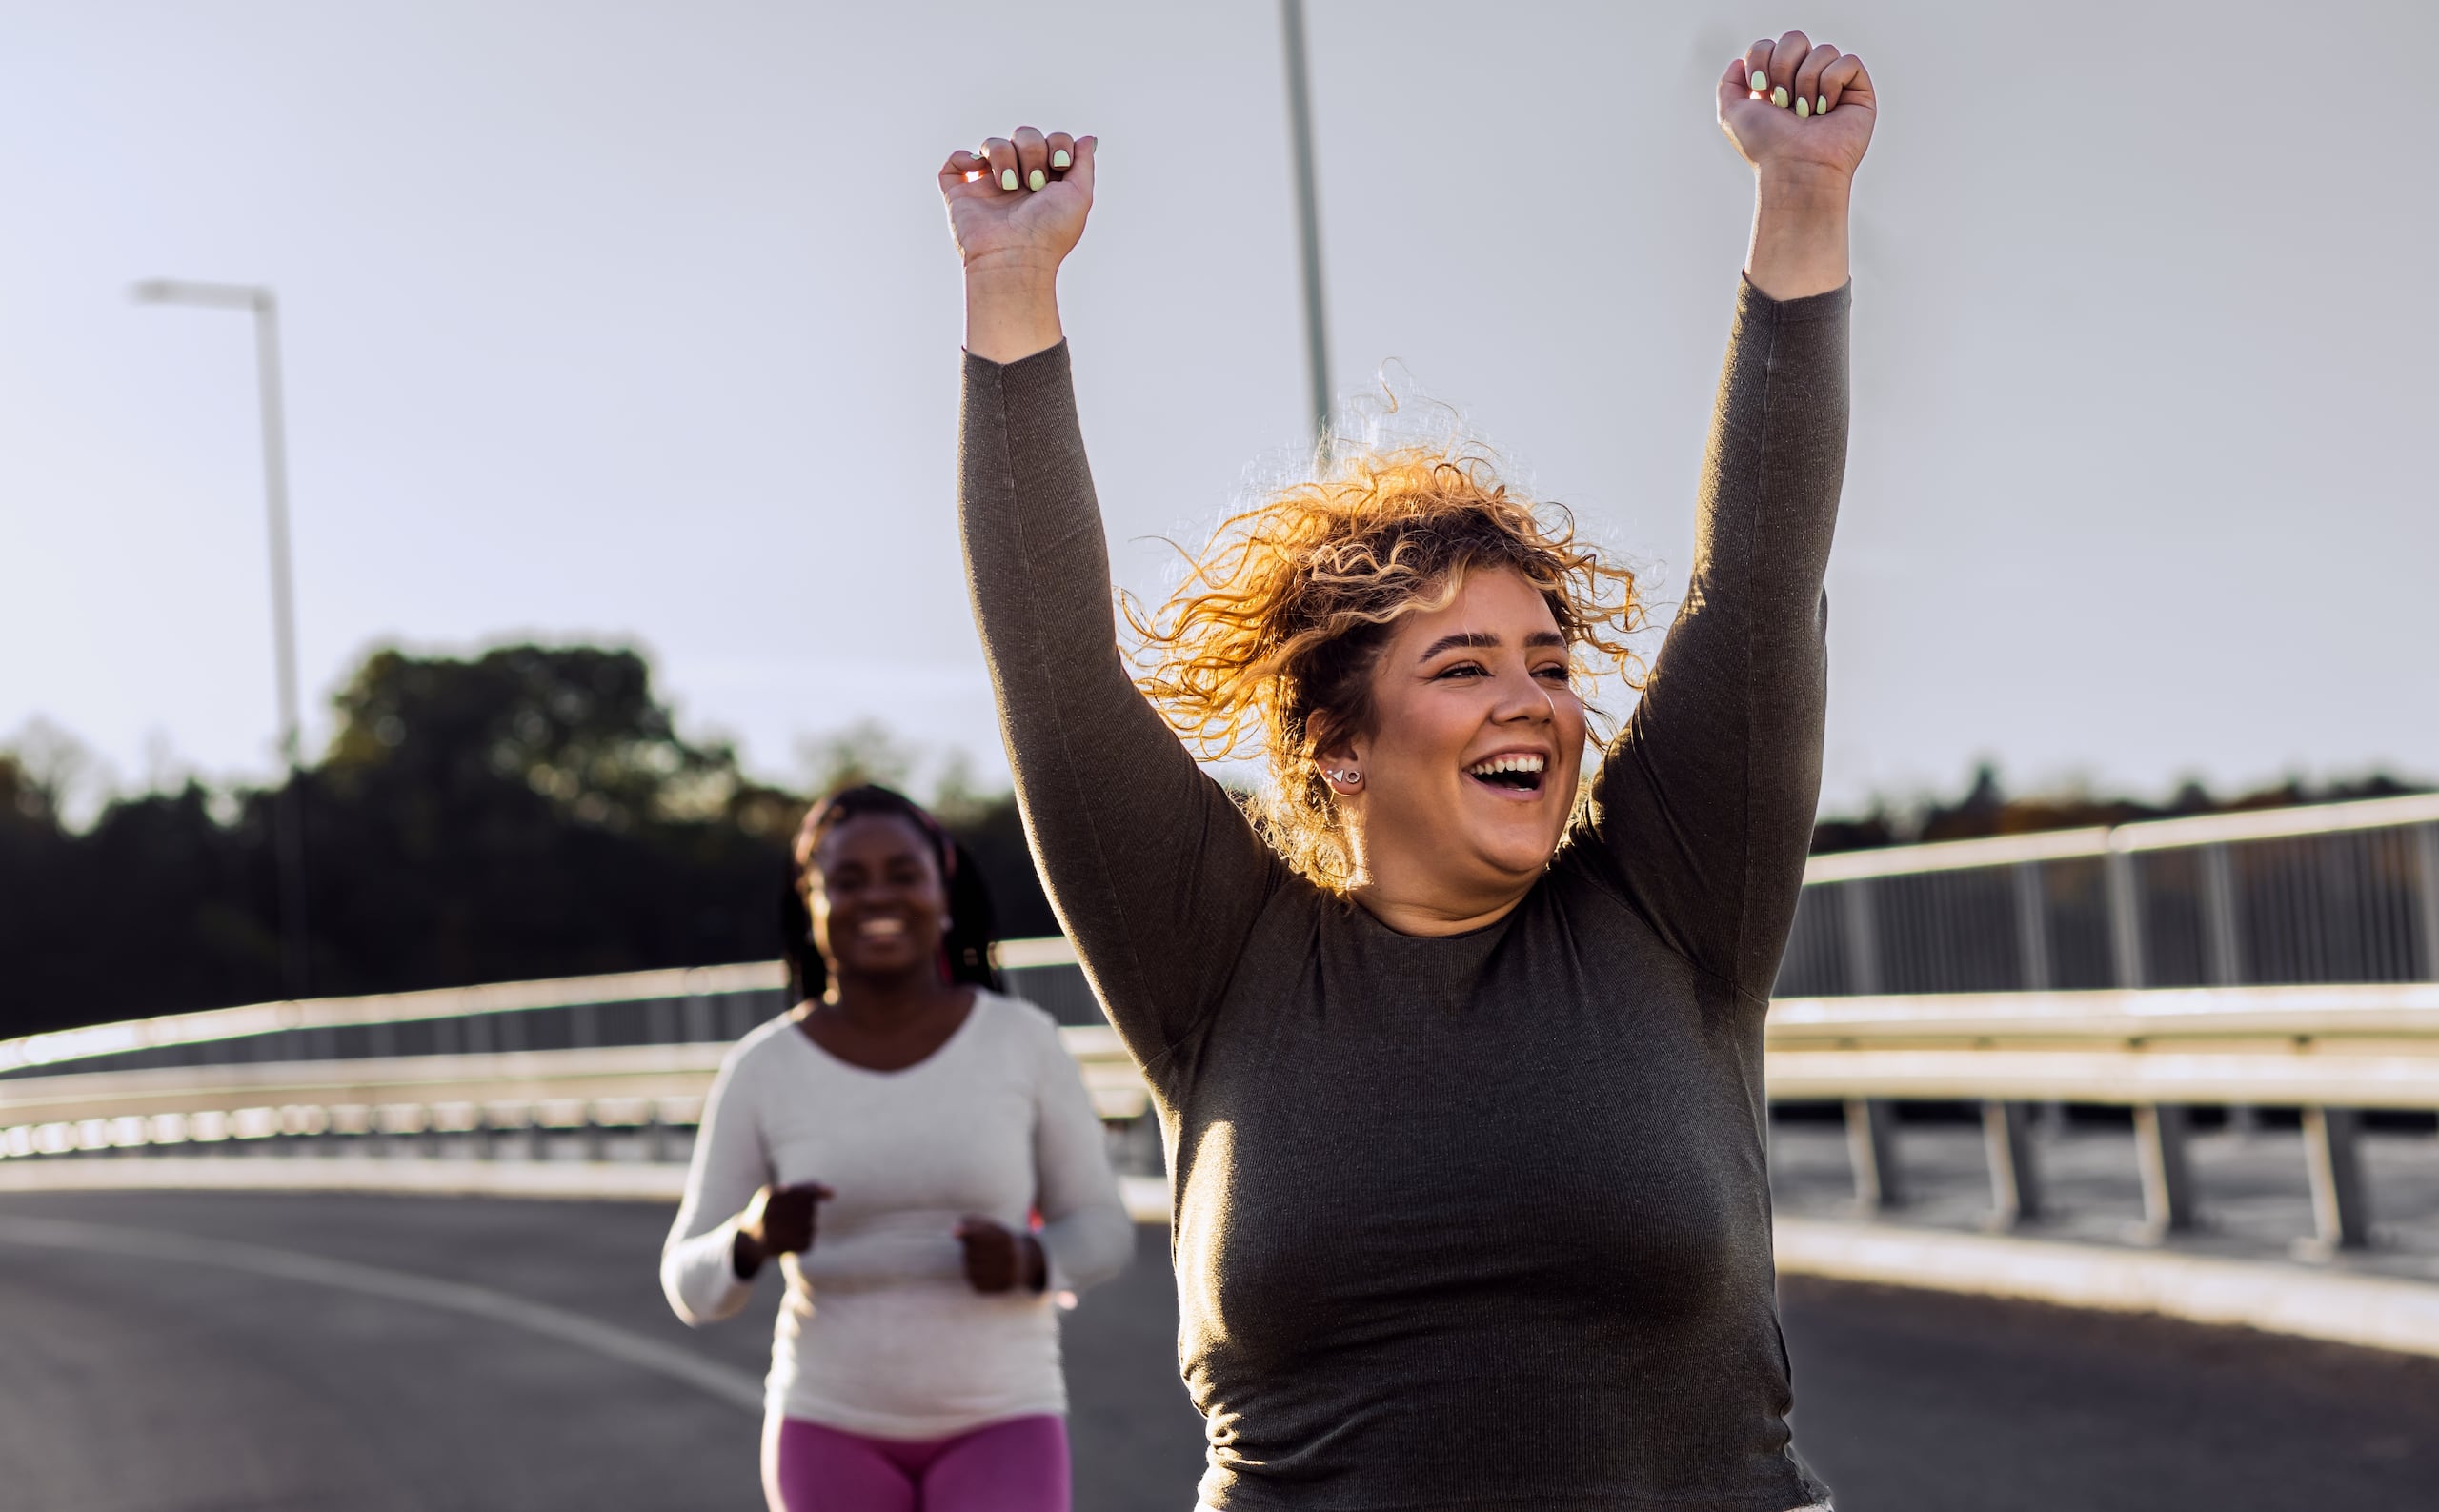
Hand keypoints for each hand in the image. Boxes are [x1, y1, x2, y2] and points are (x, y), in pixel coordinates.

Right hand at [733, 1181, 831, 1277]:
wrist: (750, 1238)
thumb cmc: (770, 1209)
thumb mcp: (782, 1192)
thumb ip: (808, 1188)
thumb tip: (833, 1193)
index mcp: (770, 1197)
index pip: (807, 1194)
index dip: (813, 1195)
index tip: (809, 1198)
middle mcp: (772, 1216)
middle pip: (810, 1210)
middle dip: (807, 1210)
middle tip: (793, 1213)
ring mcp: (777, 1235)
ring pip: (811, 1226)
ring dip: (807, 1223)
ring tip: (790, 1225)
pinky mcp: (784, 1249)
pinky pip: (808, 1240)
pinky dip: (805, 1237)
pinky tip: (791, 1236)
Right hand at [938, 126, 1097, 280]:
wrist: (1014, 257)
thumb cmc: (1049, 233)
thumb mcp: (1080, 196)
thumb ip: (1084, 164)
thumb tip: (1087, 139)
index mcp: (1047, 182)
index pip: (1052, 141)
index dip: (1057, 144)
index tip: (1059, 165)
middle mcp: (1018, 181)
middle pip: (1024, 136)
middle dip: (1033, 151)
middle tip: (1034, 182)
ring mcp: (988, 186)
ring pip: (994, 144)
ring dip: (1005, 157)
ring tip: (1009, 185)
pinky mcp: (961, 193)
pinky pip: (957, 160)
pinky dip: (964, 157)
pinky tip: (978, 171)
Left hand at [954, 1216, 1046, 1294]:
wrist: (1025, 1262)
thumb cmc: (1000, 1240)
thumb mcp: (989, 1227)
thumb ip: (970, 1223)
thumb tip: (954, 1232)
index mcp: (1006, 1238)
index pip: (976, 1236)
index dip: (965, 1234)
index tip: (955, 1233)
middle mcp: (1009, 1256)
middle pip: (971, 1254)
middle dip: (969, 1250)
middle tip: (977, 1248)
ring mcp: (1006, 1273)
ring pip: (971, 1270)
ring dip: (969, 1264)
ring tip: (979, 1260)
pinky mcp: (1001, 1287)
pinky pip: (976, 1283)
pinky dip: (973, 1276)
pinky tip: (982, 1271)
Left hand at [1716, 32, 1876, 184]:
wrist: (1794, 169)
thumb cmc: (1766, 147)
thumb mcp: (1731, 115)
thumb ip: (1728, 85)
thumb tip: (1740, 62)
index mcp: (1777, 83)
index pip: (1769, 45)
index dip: (1761, 58)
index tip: (1760, 88)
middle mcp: (1805, 80)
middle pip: (1795, 39)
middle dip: (1782, 67)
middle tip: (1782, 100)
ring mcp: (1833, 85)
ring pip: (1823, 50)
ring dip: (1806, 83)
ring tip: (1805, 113)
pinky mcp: (1858, 91)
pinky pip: (1847, 62)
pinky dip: (1831, 84)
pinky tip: (1826, 110)